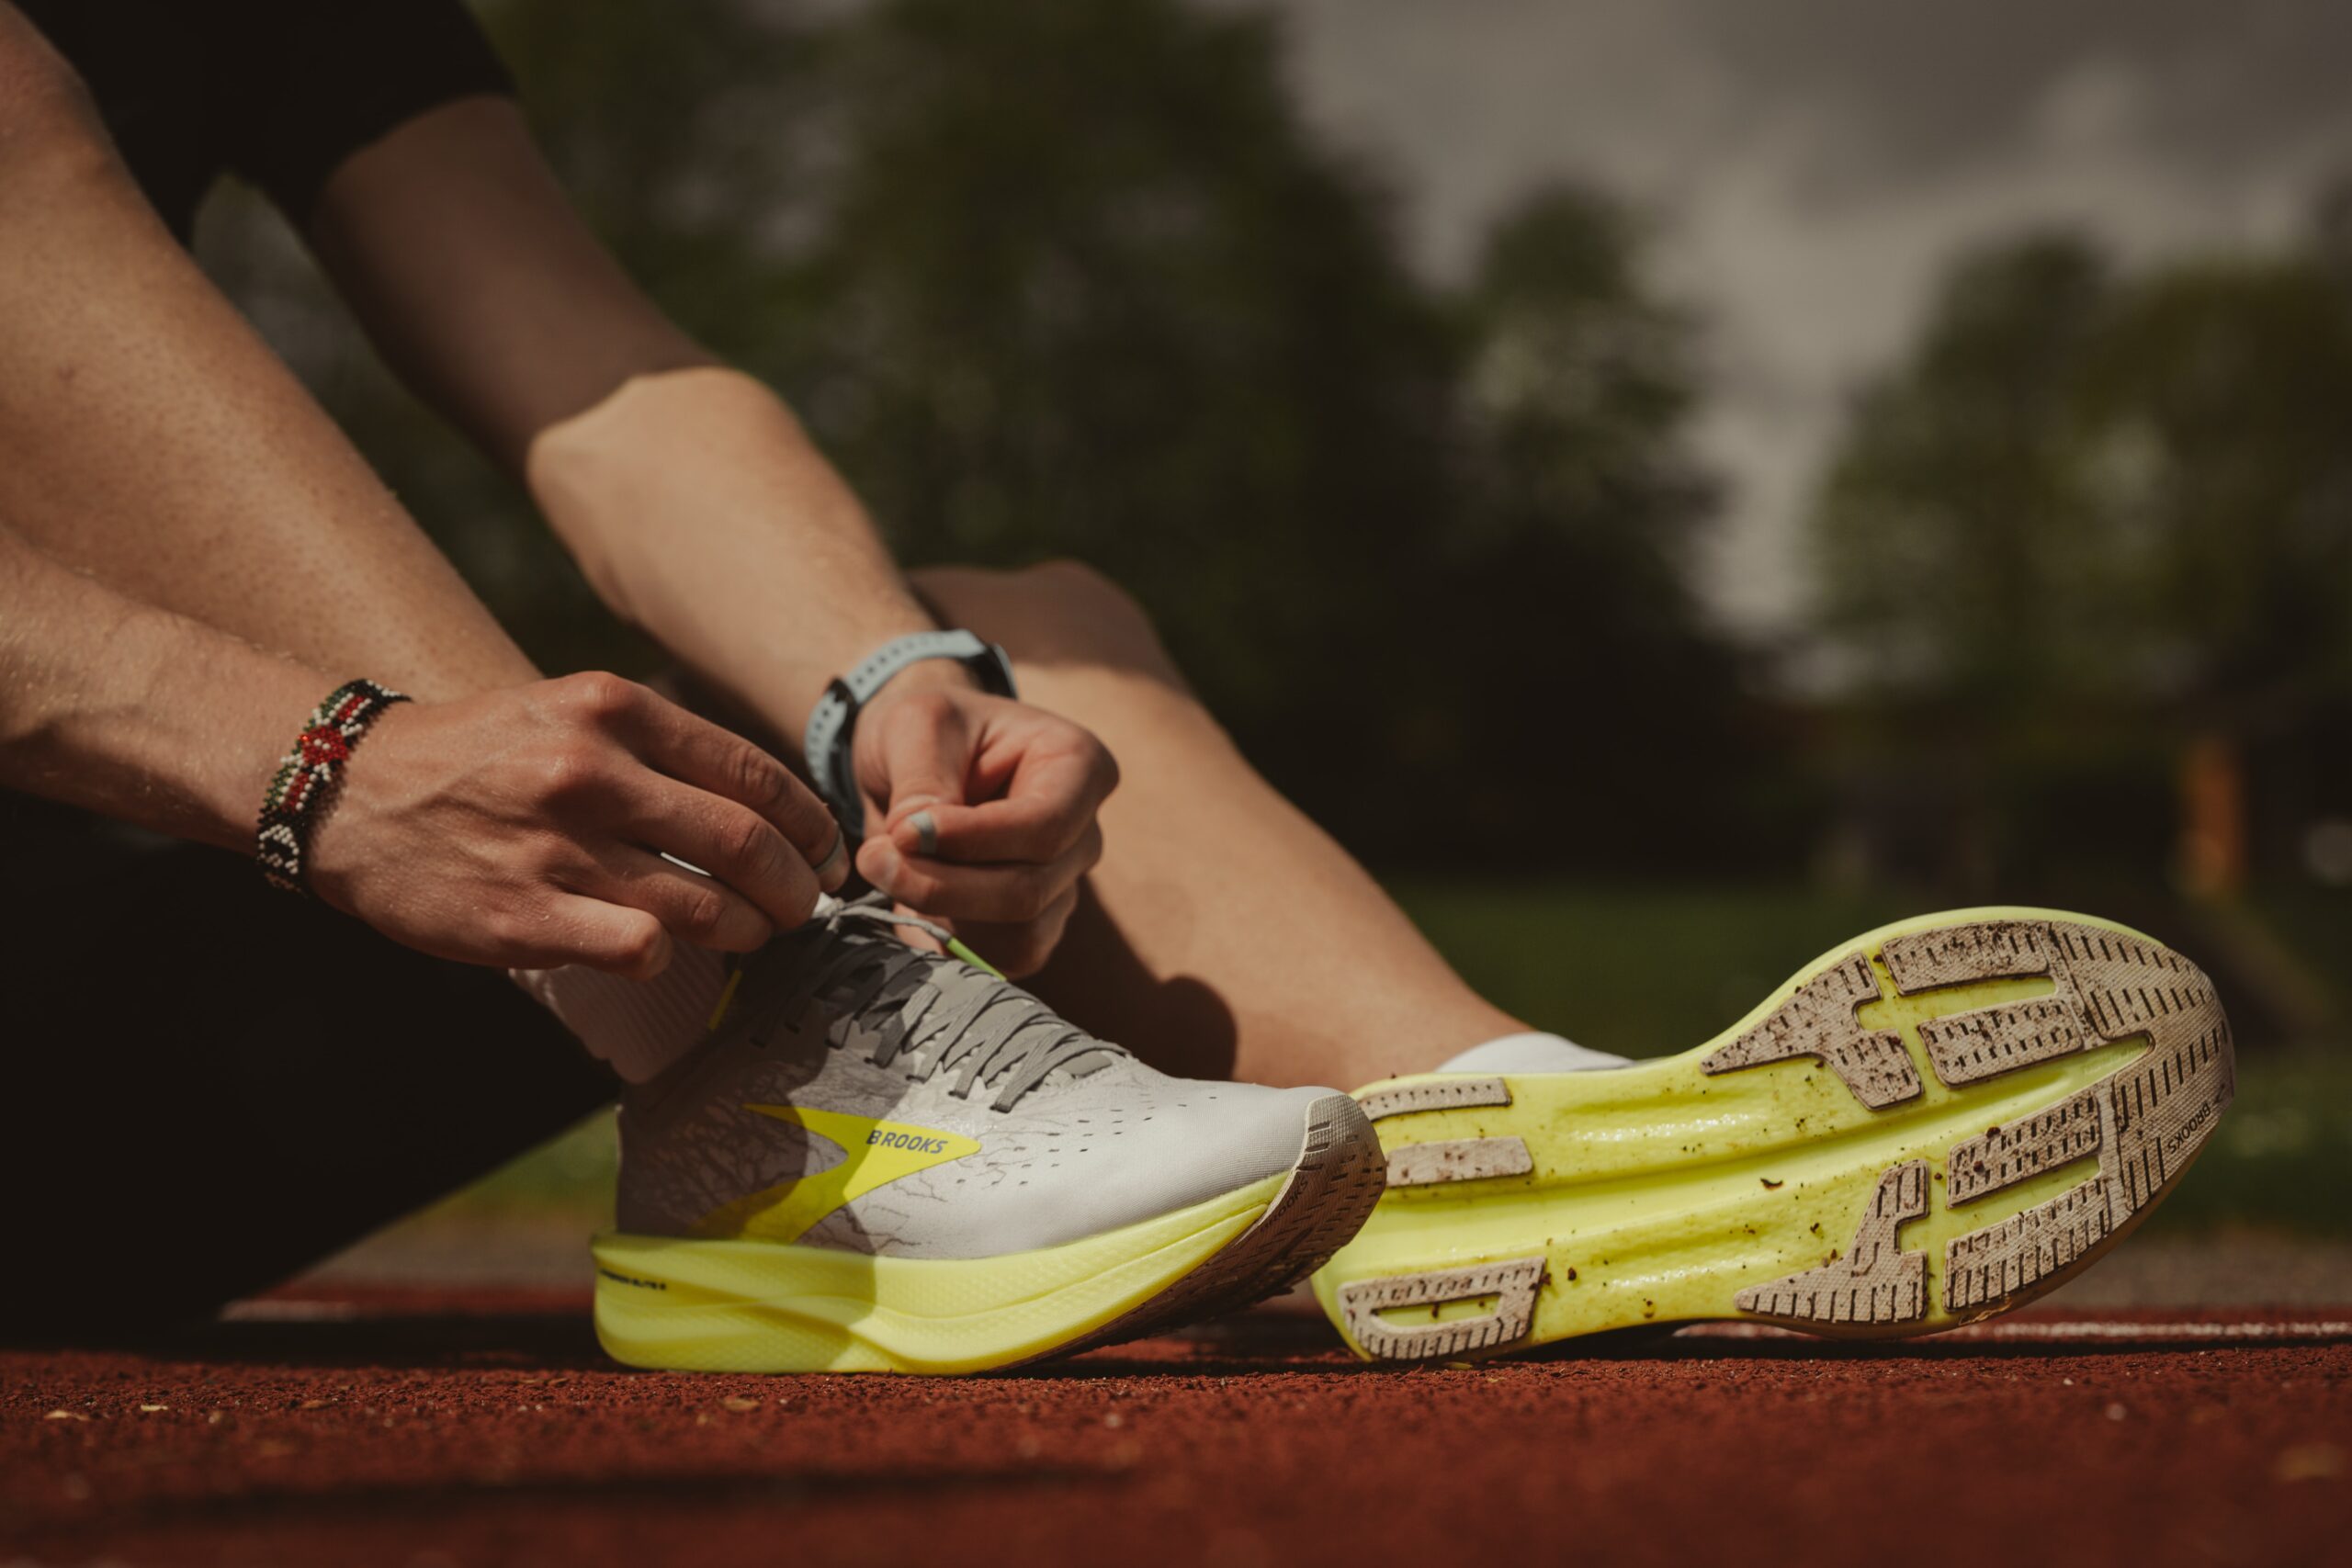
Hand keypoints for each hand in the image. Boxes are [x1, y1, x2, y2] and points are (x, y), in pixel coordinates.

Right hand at [311, 671, 846, 977]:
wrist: (348, 791)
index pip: (754, 773)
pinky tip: (662, 949)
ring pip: (705, 906)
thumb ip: (659, 750)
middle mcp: (590, 773)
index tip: (827, 852)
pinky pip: (640, 950)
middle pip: (747, 843)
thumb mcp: (568, 714)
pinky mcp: (524, 917)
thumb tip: (765, 806)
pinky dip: (669, 956)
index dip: (810, 824)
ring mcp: (557, 848)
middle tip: (807, 906)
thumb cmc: (478, 757)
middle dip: (798, 887)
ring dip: (749, 929)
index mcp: (613, 711)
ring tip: (752, 933)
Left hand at [851, 679, 1117, 975]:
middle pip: (1029, 888)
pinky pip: (999, 959)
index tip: (902, 833)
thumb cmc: (930, 728)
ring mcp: (1062, 886)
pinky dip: (947, 939)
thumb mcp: (917, 725)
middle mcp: (1083, 833)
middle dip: (942, 885)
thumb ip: (922, 782)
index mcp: (1079, 766)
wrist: (920, 757)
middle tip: (873, 859)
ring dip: (941, 914)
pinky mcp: (1030, 927)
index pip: (1045, 826)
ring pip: (1018, 935)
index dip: (973, 840)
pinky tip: (909, 901)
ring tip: (888, 872)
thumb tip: (914, 844)